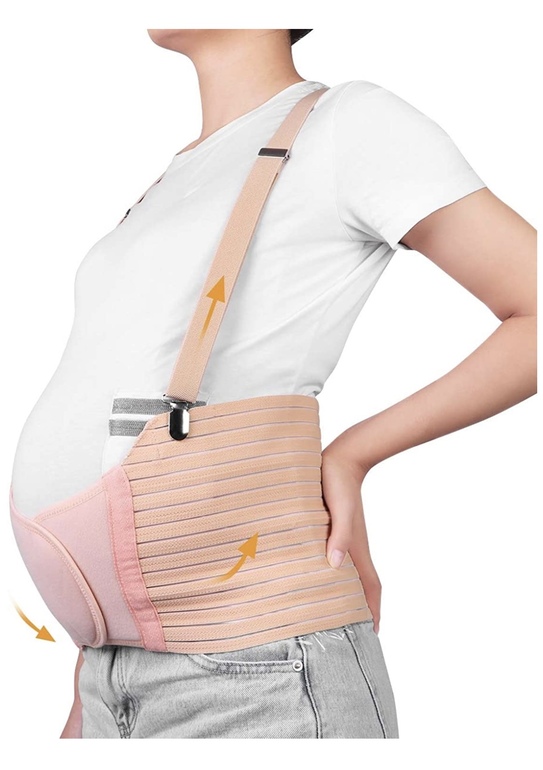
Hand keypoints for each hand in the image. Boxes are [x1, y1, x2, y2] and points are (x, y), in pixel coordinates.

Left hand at [321, 437, 381, 634]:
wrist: (340, 458)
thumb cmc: (337, 483)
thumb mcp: (340, 510)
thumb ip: (339, 535)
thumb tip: (335, 564)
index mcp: (355, 549)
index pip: (371, 588)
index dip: (373, 612)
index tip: (372, 635)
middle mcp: (352, 549)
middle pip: (363, 587)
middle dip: (361, 611)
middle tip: (354, 635)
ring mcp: (345, 540)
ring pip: (350, 575)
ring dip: (350, 595)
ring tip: (340, 614)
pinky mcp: (335, 530)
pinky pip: (339, 560)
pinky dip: (337, 575)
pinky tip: (325, 577)